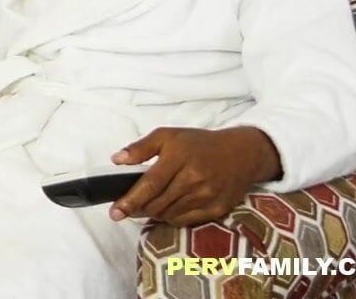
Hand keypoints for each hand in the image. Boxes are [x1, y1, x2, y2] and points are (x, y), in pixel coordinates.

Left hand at [109, 126, 280, 227]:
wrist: (240, 154)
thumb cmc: (198, 144)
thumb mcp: (168, 136)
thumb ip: (140, 148)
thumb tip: (117, 159)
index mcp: (179, 158)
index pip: (149, 185)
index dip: (130, 200)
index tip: (115, 212)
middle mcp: (194, 180)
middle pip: (157, 204)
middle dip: (139, 209)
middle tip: (130, 207)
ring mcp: (207, 197)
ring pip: (169, 215)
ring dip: (154, 213)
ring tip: (149, 204)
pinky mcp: (217, 209)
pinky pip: (185, 221)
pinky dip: (172, 217)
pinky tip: (170, 207)